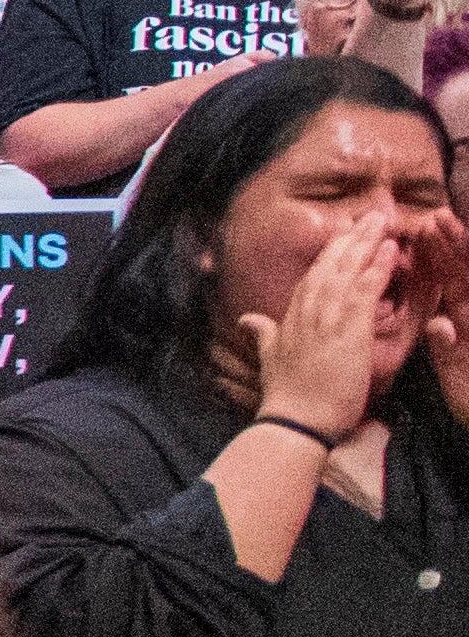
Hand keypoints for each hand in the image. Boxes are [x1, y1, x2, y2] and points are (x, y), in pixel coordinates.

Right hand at [241, 212, 409, 445]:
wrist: (295, 421)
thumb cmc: (287, 397)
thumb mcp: (270, 360)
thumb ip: (263, 335)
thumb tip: (247, 319)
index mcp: (291, 319)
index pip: (313, 278)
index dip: (330, 254)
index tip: (345, 234)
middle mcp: (307, 314)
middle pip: (329, 267)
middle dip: (350, 239)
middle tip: (370, 214)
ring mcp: (326, 320)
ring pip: (347, 272)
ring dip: (366, 244)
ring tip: (383, 221)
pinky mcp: (348, 331)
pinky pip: (365, 292)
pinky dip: (377, 269)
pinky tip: (390, 250)